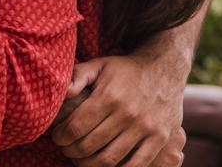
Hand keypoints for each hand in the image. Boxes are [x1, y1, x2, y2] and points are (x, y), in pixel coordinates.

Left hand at [48, 54, 185, 166]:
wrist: (165, 69)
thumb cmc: (126, 70)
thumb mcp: (100, 64)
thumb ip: (78, 75)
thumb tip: (64, 93)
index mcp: (109, 96)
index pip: (76, 127)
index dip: (61, 137)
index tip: (57, 137)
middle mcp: (127, 113)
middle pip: (90, 146)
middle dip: (71, 152)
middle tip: (66, 150)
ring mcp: (145, 127)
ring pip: (110, 159)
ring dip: (90, 165)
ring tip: (82, 160)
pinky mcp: (160, 138)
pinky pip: (137, 165)